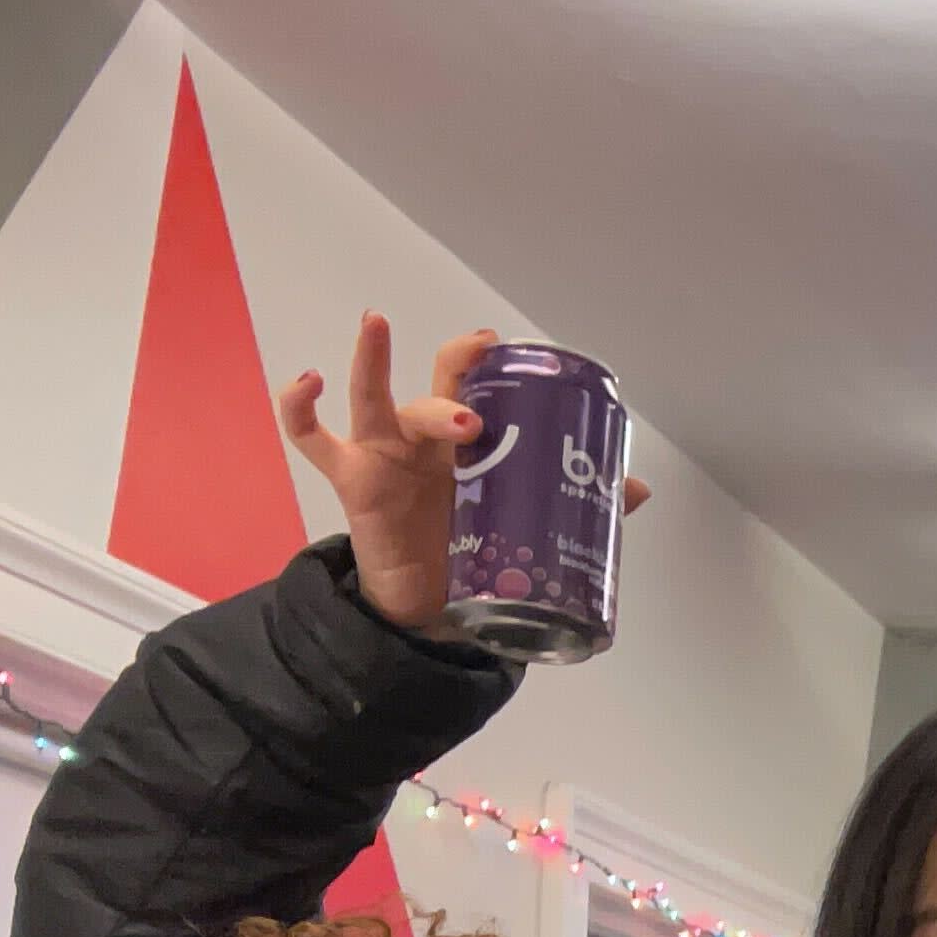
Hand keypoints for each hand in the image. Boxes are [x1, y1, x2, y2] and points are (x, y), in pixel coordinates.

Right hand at [274, 313, 648, 632]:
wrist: (431, 609)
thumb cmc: (475, 551)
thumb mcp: (525, 525)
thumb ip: (574, 505)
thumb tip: (637, 489)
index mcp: (470, 444)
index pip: (477, 388)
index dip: (486, 363)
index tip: (502, 344)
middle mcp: (426, 439)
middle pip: (434, 387)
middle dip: (454, 370)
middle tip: (476, 363)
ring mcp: (384, 453)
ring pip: (373, 397)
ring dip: (375, 364)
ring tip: (377, 327)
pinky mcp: (352, 480)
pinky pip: (312, 438)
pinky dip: (298, 408)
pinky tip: (304, 381)